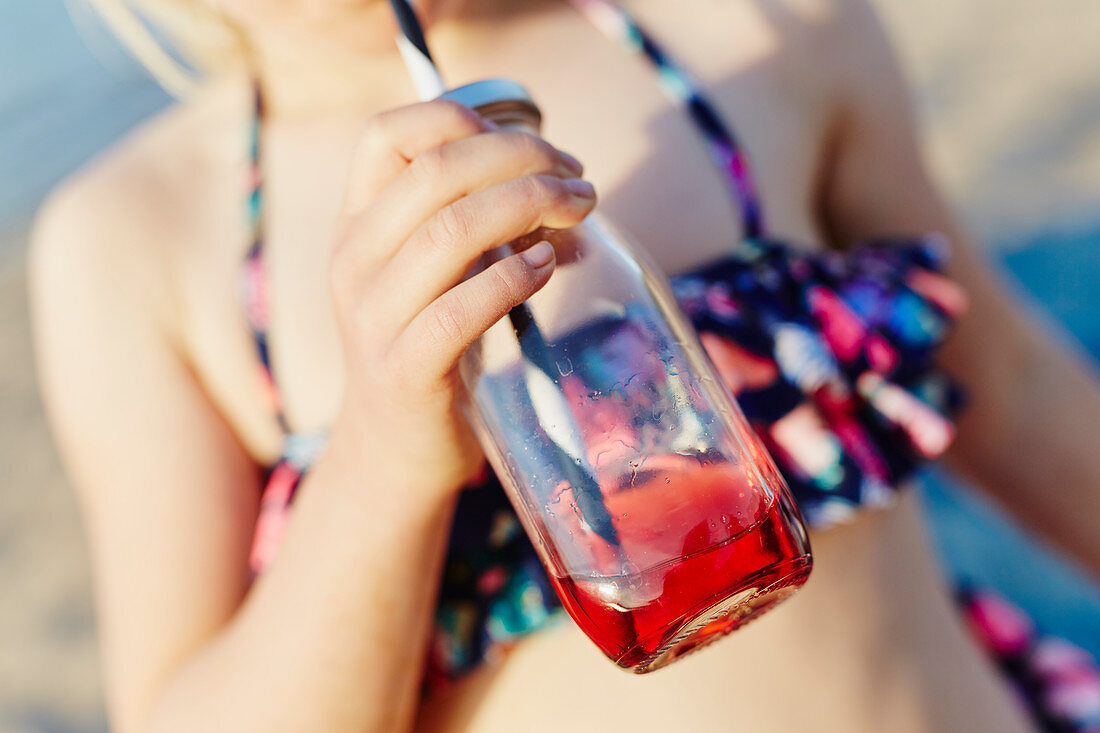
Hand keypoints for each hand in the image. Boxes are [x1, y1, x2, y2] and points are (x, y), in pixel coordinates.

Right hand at [326, 99, 595, 498]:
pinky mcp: (403, 371)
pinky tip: (547, 268)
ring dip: (528, 207)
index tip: (532, 143)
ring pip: (449, 232)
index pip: (386, 135)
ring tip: (579, 210)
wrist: (395, 450)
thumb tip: (569, 188)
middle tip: (578, 178)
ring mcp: (372, 318)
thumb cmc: (431, 348)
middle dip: (521, 158)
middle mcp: (353, 262)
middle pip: (435, 171)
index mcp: (358, 226)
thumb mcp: (439, 274)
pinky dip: (512, 279)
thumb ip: (481, 226)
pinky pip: (459, 310)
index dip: (462, 117)